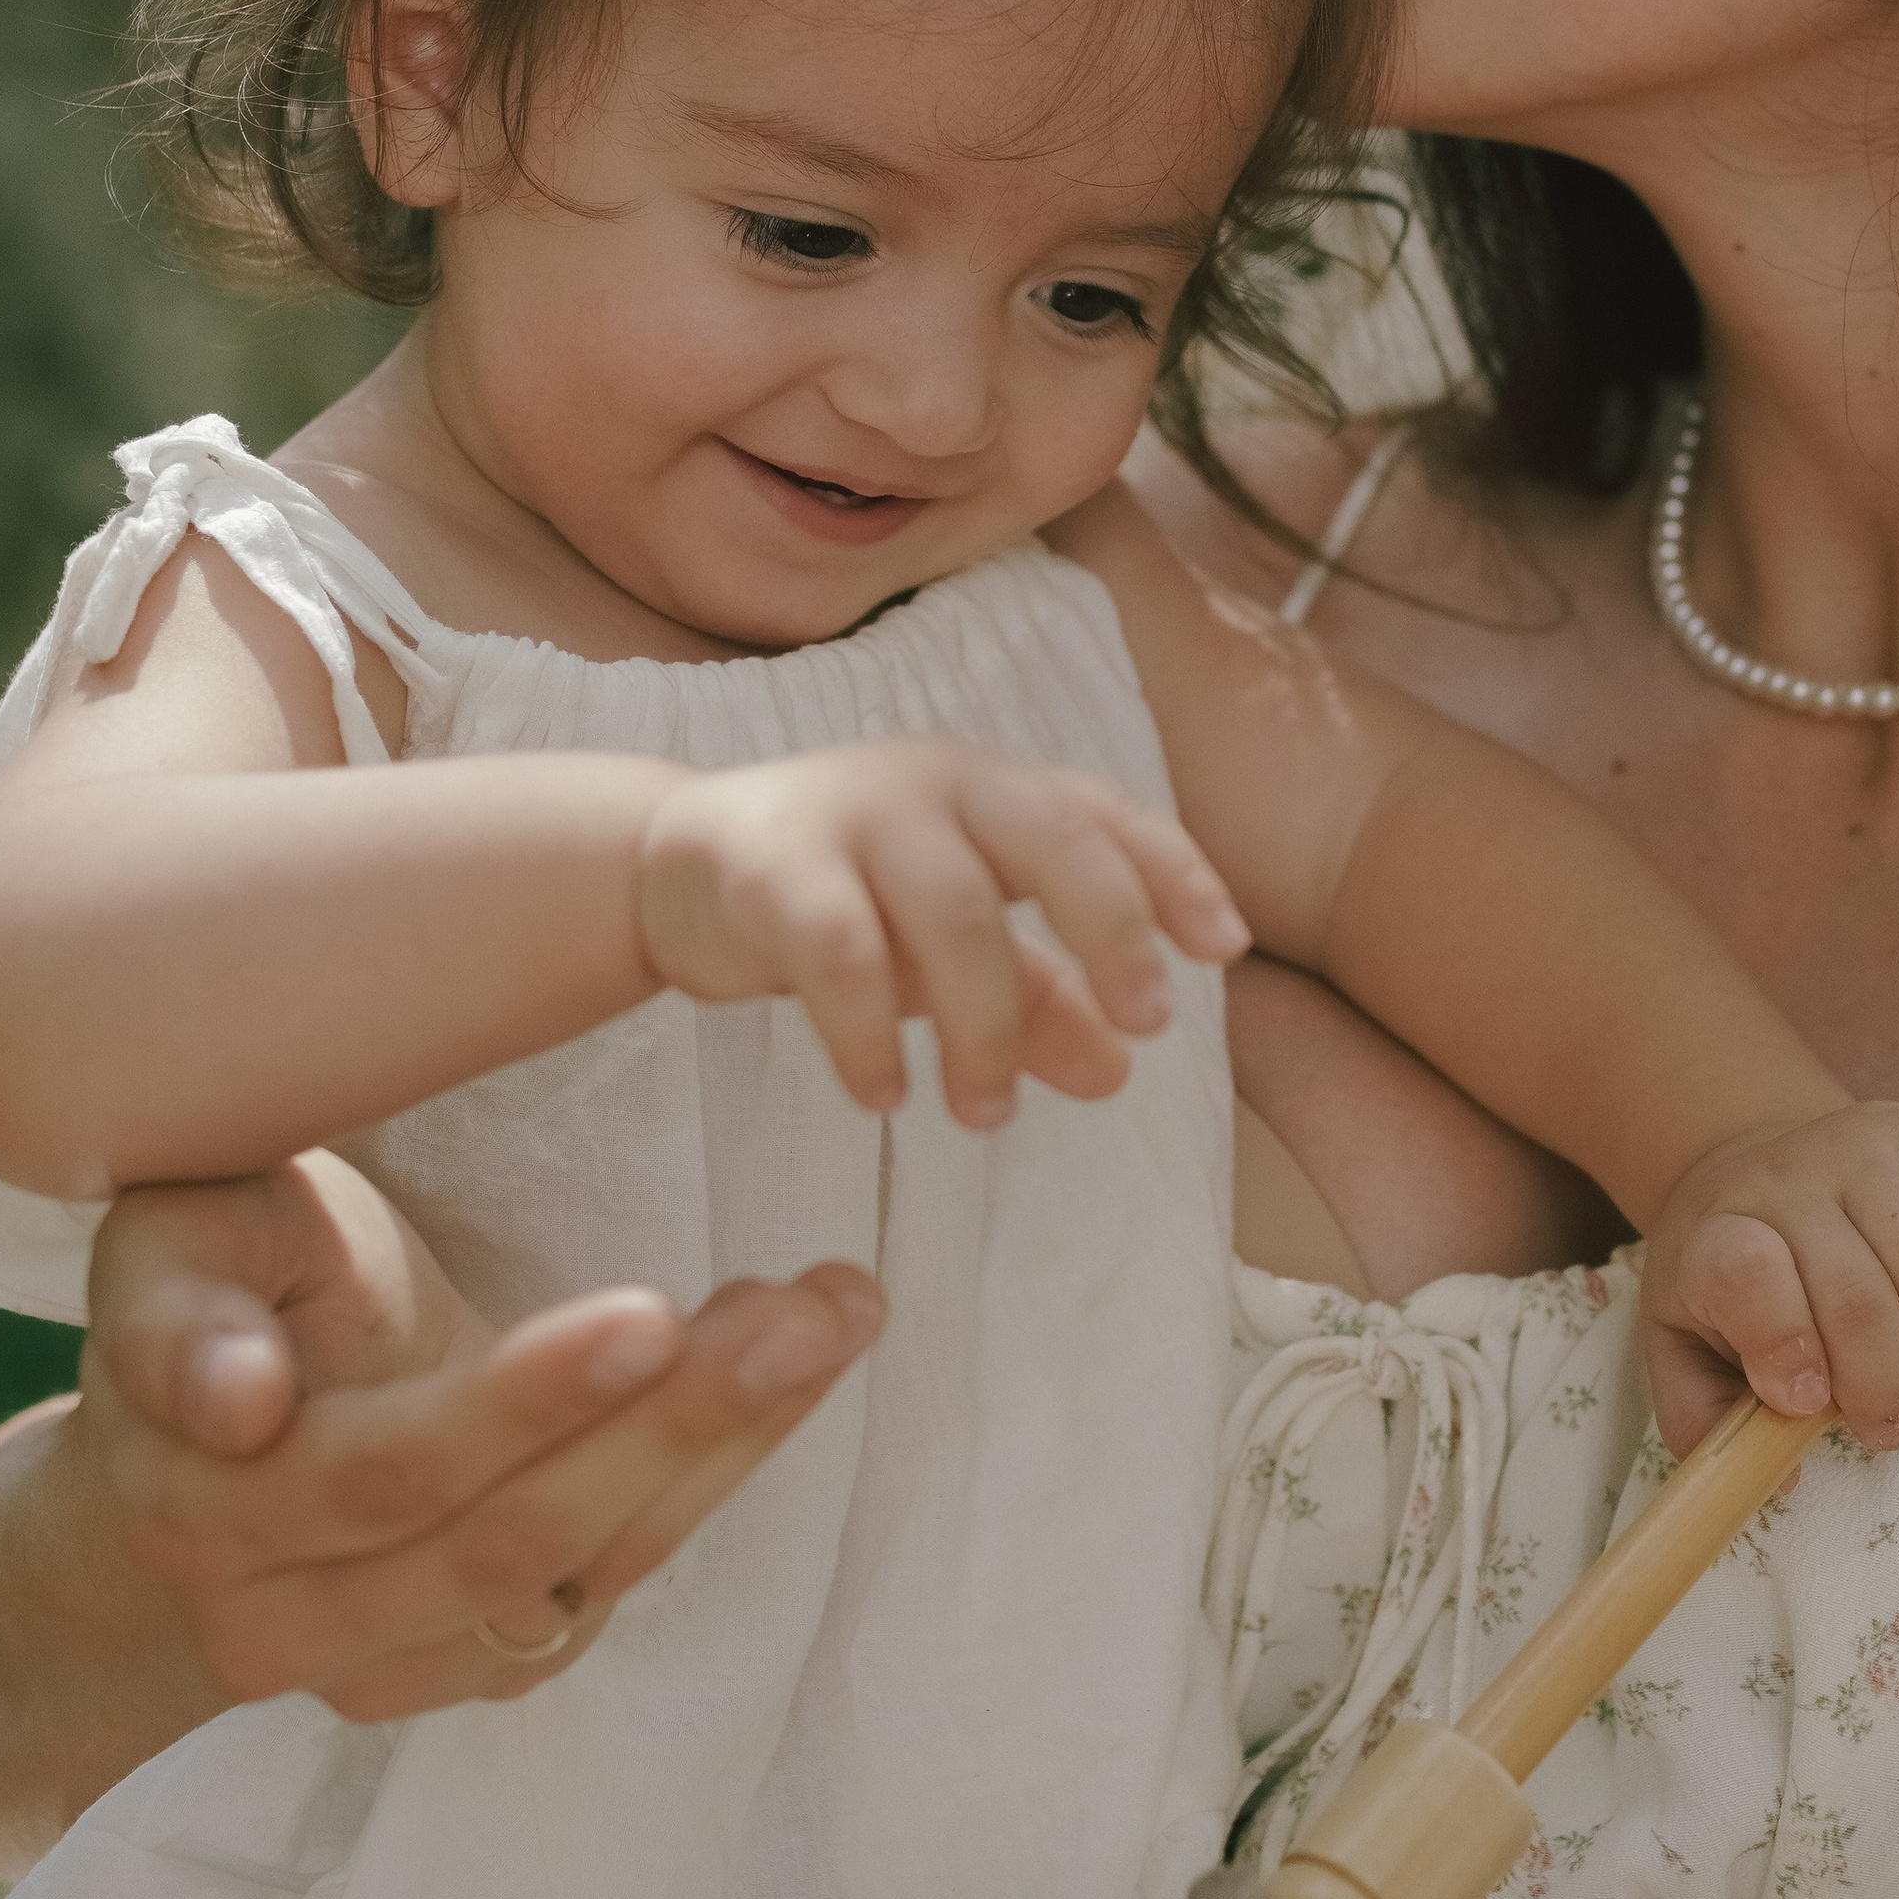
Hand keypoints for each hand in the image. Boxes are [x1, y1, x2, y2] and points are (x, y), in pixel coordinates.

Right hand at [84, 1151, 881, 1710]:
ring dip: (723, 1444)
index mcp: (207, 1503)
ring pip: (574, 1572)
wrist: (159, 1514)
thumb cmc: (201, 1318)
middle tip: (806, 1304)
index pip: (375, 1470)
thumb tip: (238, 1399)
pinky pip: (611, 1582)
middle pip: (505, 1536)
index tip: (649, 1315)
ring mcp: (391, 1663)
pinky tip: (795, 1359)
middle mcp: (291, 1615)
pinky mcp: (476, 1666)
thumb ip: (181, 1313)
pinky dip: (714, 1472)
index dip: (515, 1405)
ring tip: (834, 1314)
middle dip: (673, 1418)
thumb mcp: (161, 1263)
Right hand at [640, 741, 1249, 1129]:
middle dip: (1114, 928)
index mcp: (995, 791)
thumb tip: (1121, 1070)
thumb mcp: (951, 953)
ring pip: (953, 909)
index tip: (1224, 949)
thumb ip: (1036, 1001)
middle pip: (1052, 838)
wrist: (674, 870)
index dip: (1173, 873)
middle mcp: (938, 783)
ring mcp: (852, 811)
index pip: (1105, 816)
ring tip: (983, 1115)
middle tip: (1148, 1026)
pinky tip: (885, 1095)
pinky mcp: (770, 862)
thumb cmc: (843, 899)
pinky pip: (838, 950)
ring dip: (986, 1025)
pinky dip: (869, 1032)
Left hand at [1639, 1102, 1898, 1456]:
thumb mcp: (1682, 1352)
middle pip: (1856, 1291)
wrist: (1750, 1176)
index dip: (1784, 1345)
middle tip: (1886, 1423)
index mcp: (1714, 1234)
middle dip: (1884, 1383)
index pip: (1746, 1274)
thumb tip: (1782, 1472)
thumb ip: (1707, 1421)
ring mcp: (1857, 1143)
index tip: (1805, 1402)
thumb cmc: (1724, 1286)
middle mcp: (1785, 1178)